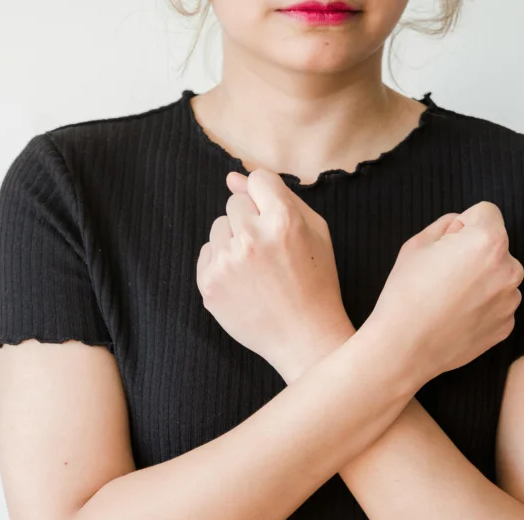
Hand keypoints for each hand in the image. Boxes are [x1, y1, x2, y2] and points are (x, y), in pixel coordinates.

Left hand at [196, 169, 353, 381]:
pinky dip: (222, 264)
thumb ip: (276, 196)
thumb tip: (232, 178)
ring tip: (258, 270)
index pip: (258, 180)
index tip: (275, 220)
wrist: (304, 337)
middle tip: (270, 253)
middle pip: (234, 202)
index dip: (267, 198)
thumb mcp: (315, 232)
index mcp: (283, 219)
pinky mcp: (209, 284)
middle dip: (250, 221)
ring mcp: (227, 262)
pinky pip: (207, 253)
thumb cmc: (316, 282)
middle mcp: (251, 237)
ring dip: (234, 242)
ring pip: (219, 227)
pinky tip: (245, 283)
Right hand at [367, 201, 523, 385]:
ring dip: (480, 280)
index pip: (487, 212)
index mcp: (489, 241)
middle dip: (475, 252)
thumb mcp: (418, 244)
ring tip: (448, 298)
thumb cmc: (406, 293)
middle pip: (495, 246)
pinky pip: (496, 303)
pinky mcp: (505, 326)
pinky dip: (481, 306)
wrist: (404, 349)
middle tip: (443, 274)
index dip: (463, 224)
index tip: (446, 245)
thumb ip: (448, 224)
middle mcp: (510, 270)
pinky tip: (455, 316)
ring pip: (498, 276)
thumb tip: (462, 225)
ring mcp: (510, 301)